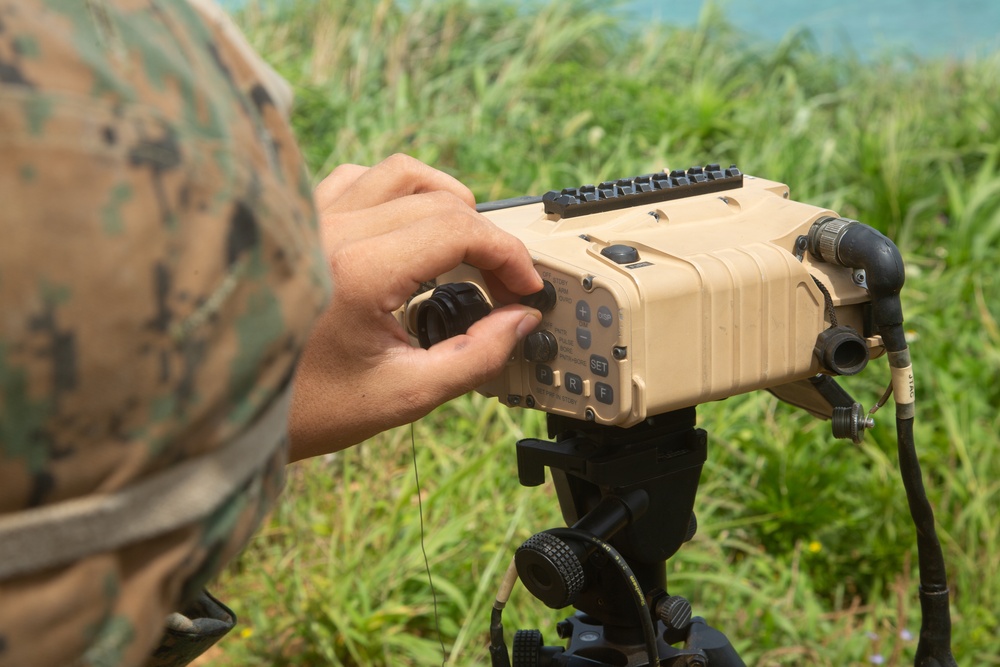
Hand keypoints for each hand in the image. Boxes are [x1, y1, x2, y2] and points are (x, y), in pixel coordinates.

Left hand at [288, 154, 542, 460]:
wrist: (228, 409)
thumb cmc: (306, 409)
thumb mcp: (405, 394)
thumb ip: (477, 357)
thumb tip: (521, 320)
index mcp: (359, 272)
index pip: (459, 229)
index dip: (508, 254)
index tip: (525, 287)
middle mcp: (331, 231)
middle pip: (440, 200)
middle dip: (486, 238)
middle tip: (502, 285)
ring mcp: (309, 219)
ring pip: (400, 173)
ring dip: (446, 202)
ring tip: (466, 246)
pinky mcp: (297, 222)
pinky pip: (357, 178)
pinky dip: (397, 194)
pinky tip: (408, 230)